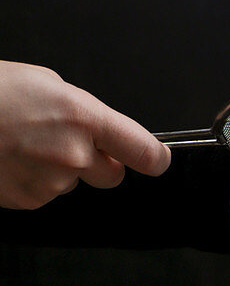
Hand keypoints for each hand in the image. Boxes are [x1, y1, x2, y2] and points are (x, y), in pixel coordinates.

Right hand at [0, 61, 169, 209]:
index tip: (158, 160)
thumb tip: (101, 131)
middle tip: (65, 142)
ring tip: (24, 143)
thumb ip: (84, 113)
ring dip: (58, 170)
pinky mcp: (30, 201)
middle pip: (112, 175)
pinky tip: (14, 159)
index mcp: (82, 117)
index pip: (142, 150)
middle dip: (99, 163)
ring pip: (74, 184)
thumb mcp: (47, 84)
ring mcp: (51, 182)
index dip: (155, 158)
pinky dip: (34, 181)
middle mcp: (73, 154)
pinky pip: (46, 195)